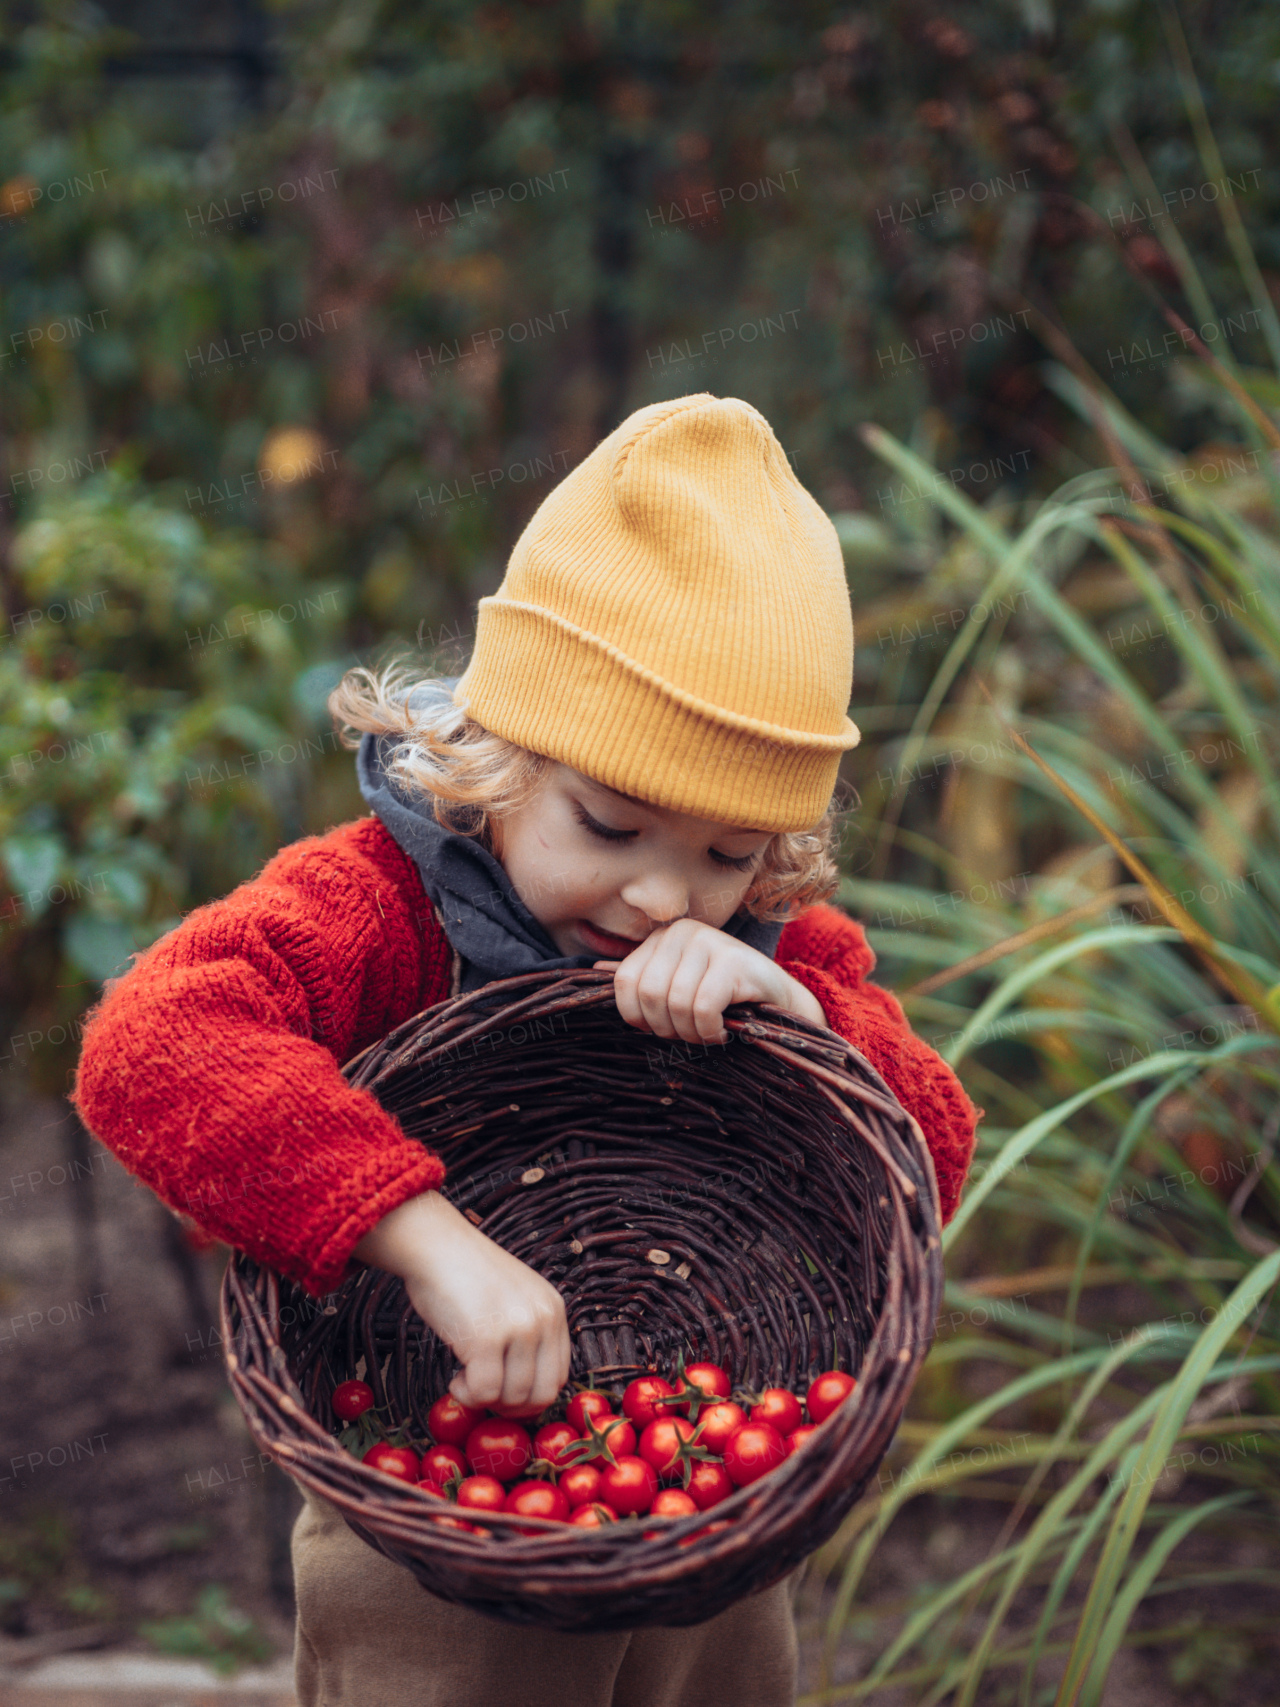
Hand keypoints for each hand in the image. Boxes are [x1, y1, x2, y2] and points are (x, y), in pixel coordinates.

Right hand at [352, 1192, 570, 1410]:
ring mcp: (517, 1328)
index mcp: (553, 1309)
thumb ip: (528, 1336)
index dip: (531, 1396)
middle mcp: (543, 1318)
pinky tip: (455, 1378)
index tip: (505, 1394)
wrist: (434, 1245)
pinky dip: (467, 1395)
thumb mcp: (514, 1299)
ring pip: (513, 1397)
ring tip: (465, 1379)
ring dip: (485, 1399)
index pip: (560, 1375)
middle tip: (485, 1394)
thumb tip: (524, 1395)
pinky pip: (484, 1392)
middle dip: (512, 1407)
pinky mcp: (486, 1338)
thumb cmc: (465, 1275)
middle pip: (543, 1393)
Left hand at [594, 917, 827, 1045]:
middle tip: (687, 1035)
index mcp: (662, 937)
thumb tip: (596, 971)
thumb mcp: (678, 983)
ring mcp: (709, 942)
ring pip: (675, 1004)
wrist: (778, 999)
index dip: (637, 1017)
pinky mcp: (733, 961)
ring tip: (706, 1033)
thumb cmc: (722, 996)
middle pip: (648, 995)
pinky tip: (722, 1032)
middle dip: (665, 1028)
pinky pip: (702, 1008)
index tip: (660, 1028)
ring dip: (690, 1034)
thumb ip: (642, 977)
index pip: (624, 982)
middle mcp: (682, 932)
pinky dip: (709, 1032)